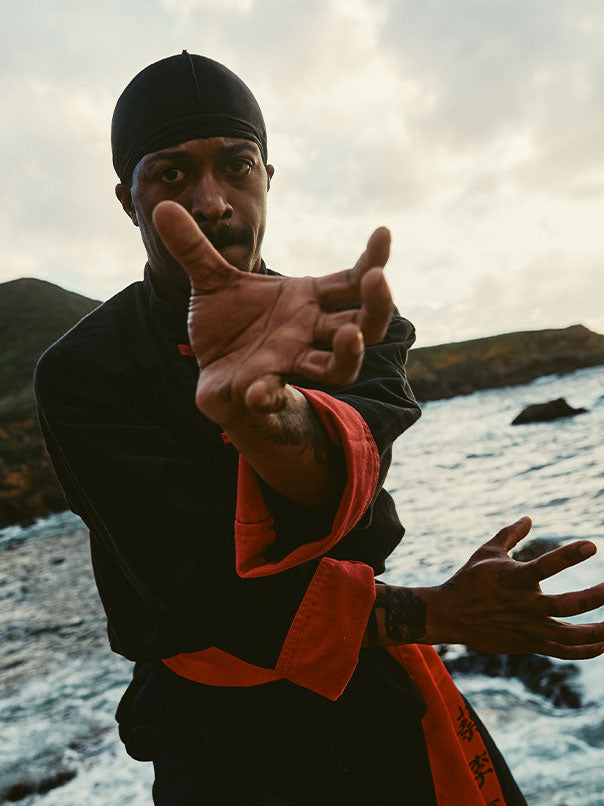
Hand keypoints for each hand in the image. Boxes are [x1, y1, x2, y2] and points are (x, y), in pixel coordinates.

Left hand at [152, 201, 392, 424]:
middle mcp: (310, 332)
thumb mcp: (208, 281)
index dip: (372, 260)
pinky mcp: (265, 387)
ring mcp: (292, 361)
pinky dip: (270, 395)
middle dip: (376, 305)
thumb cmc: (226, 324)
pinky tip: (259, 392)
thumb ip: (192, 248)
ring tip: (351, 336)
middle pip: (363, 323)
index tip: (384, 233)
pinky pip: (276, 394)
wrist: (209, 368)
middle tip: (377, 280)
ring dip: (350, 353)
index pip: (351, 281)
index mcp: (308, 300)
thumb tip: (163, 206)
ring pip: (341, 366)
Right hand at [430, 516, 603, 658]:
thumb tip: (529, 517)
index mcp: (513, 579)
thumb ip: (510, 535)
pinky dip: (587, 650)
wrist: (449, 615)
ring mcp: (528, 627)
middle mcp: (523, 605)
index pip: (544, 566)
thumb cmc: (469, 579)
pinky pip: (564, 651)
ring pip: (570, 635)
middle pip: (565, 605)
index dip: (568, 555)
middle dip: (594, 597)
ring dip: (599, 632)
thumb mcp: (487, 552)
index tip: (592, 545)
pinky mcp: (530, 643)